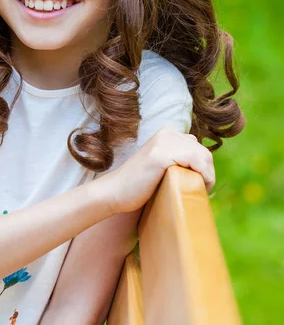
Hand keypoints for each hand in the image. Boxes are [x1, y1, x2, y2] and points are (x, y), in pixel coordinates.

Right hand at [98, 127, 215, 213]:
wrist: (116, 191)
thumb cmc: (139, 184)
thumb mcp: (161, 163)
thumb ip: (177, 156)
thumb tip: (205, 161)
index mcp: (166, 133)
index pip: (198, 147)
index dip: (203, 167)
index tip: (198, 184)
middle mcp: (166, 133)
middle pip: (203, 152)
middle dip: (208, 173)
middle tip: (200, 191)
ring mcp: (163, 142)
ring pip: (203, 156)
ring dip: (208, 176)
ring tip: (199, 191)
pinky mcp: (161, 155)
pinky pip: (195, 161)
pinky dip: (203, 175)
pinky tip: (197, 187)